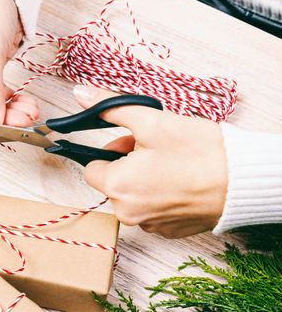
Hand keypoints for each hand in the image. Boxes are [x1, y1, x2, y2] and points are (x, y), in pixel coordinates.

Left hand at [73, 85, 227, 237]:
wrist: (244, 181)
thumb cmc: (199, 152)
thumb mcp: (151, 120)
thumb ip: (110, 108)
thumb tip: (80, 95)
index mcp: (118, 186)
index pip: (91, 168)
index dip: (109, 152)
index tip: (129, 143)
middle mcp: (128, 212)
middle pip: (113, 182)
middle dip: (126, 163)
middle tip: (154, 148)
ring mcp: (150, 224)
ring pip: (132, 195)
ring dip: (142, 179)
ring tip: (170, 163)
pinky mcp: (168, 230)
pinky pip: (151, 208)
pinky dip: (159, 195)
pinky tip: (180, 181)